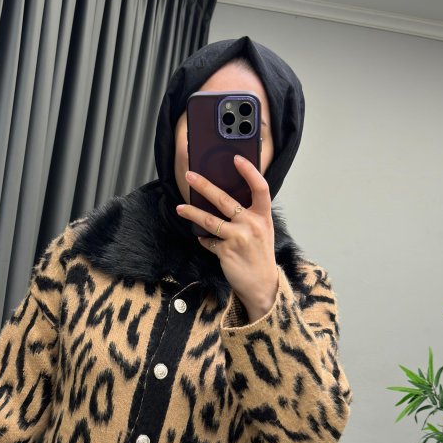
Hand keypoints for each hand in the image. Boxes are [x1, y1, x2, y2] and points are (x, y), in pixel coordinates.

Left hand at [176, 155, 279, 318]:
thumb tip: (225, 198)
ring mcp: (239, 238)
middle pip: (225, 200)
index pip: (259, 188)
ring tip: (180, 208)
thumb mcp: (262, 230)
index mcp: (263, 216)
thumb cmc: (260, 255)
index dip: (249, 171)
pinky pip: (208, 241)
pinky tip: (202, 239)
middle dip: (204, 186)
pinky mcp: (226, 251)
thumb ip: (249, 214)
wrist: (262, 284)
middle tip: (190, 175)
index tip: (236, 159)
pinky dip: (204, 240)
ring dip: (192, 213)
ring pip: (209, 220)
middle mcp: (252, 224)